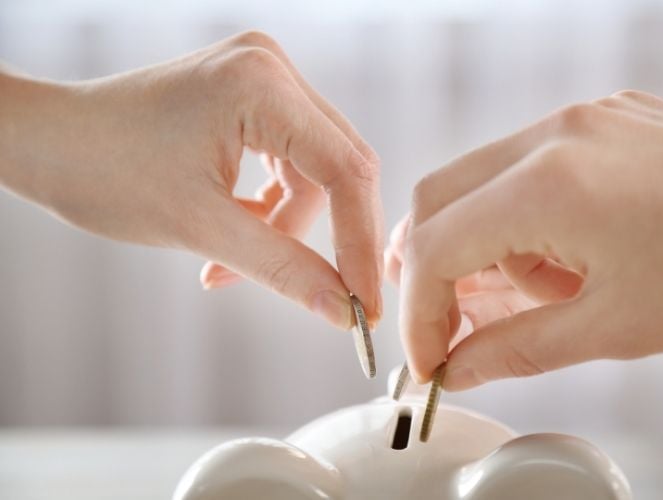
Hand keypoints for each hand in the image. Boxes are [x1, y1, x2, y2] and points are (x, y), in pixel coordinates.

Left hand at [0, 31, 382, 328]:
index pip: (345, 171)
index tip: (363, 304)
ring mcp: (263, 79)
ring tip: (228, 265)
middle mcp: (271, 69)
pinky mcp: (252, 97)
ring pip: (315, 173)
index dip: (360, 244)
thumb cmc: (104, 171)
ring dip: (286, 227)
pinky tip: (234, 228)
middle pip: (339, 169)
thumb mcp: (202, 227)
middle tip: (329, 298)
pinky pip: (290, 162)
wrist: (48, 143)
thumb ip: (283, 268)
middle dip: (329, 238)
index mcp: (261, 85)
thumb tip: (342, 311)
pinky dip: (271, 207)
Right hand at [396, 90, 662, 389]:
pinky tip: (564, 256)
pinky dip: (521, 219)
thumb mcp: (613, 328)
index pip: (435, 247)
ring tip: (539, 293)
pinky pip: (526, 166)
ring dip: (485, 247)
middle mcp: (554, 136)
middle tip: (450, 324)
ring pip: (479, 183)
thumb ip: (515, 348)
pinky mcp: (601, 119)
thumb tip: (459, 366)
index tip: (430, 356)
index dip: (420, 313)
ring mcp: (579, 119)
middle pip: (438, 200)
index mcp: (549, 186)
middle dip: (433, 271)